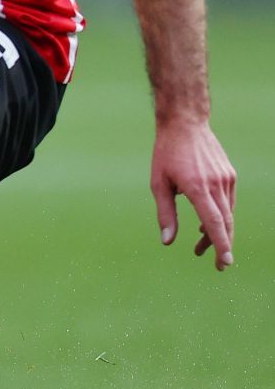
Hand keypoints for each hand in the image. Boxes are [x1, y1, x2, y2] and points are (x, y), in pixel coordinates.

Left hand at [152, 115, 235, 270]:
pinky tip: (207, 224)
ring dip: (219, 232)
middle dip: (222, 245)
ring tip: (202, 245)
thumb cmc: (166, 154)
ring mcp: (226, 179)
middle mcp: (216, 184)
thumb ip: (165, 213)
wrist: (185, 124)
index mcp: (197, 187)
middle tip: (217, 265)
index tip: (225, 261)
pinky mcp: (230, 175)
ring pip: (228, 213)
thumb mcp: (158, 183)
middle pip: (225, 222)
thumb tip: (167, 241)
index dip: (220, 243)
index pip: (214, 222)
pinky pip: (228, 201)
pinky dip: (221, 216)